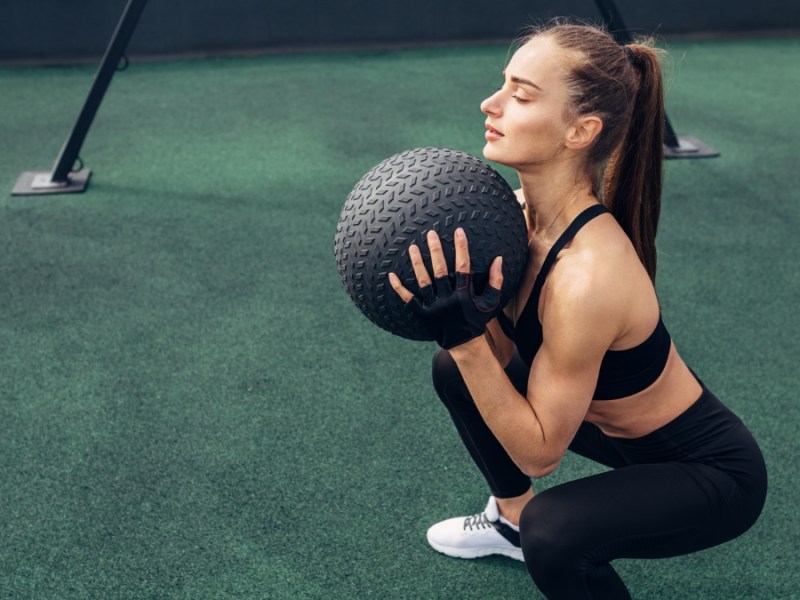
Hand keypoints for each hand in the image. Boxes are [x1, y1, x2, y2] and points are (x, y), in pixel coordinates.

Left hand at [388, 227, 503, 348]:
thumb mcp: (490, 302)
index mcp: (464, 294)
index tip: (458, 231)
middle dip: (436, 251)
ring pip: (423, 282)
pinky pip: (408, 299)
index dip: (461, 248)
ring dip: (418, 264)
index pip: (463, 266)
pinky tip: (391, 274)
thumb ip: (496, 280)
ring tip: (412, 247)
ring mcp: (433, 307)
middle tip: (431, 234)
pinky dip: (399, 287)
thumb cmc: (477, 319)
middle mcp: (447, 299)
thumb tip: (499, 259)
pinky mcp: (422, 314)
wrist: (463, 344)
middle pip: (440, 271)